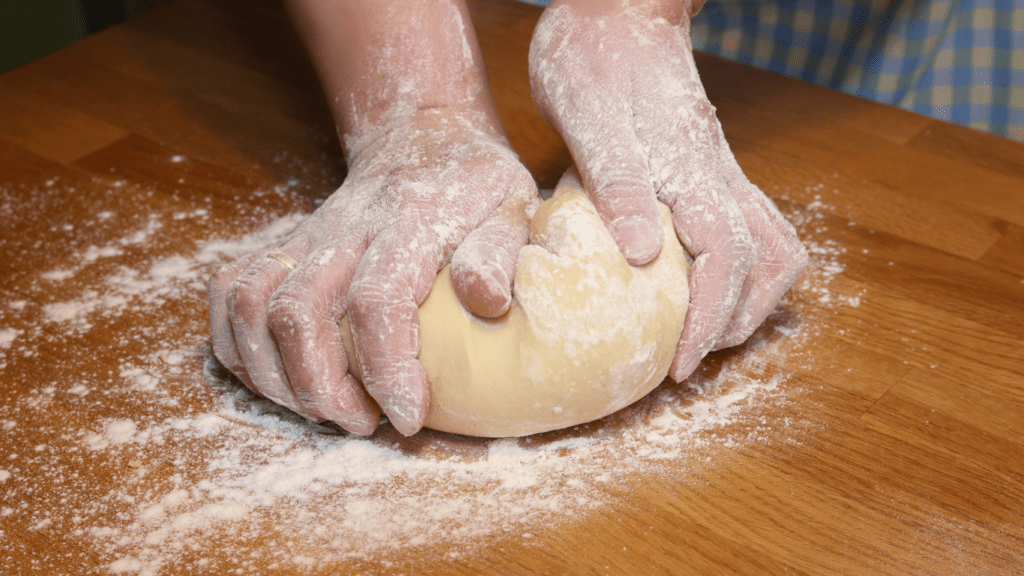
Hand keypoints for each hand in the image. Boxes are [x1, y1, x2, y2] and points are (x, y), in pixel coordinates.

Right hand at [208, 107, 535, 435]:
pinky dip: (236, 344)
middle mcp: (345, 230)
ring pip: (252, 307)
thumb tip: (487, 302)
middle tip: (364, 422)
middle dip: (321, 389)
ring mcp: (305, 237)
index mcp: (408, 223)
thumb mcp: (512, 205)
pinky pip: (230, 292)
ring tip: (325, 409)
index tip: (409, 416)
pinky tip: (277, 376)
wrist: (420, 137)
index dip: (386, 370)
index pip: (377, 302)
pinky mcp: (283, 246)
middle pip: (298, 313)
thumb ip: (499, 252)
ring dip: (275, 376)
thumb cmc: (472, 182)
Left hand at [529, 0, 807, 381]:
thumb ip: (617, 183)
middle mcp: (718, 174)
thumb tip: (642, 256)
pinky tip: (705, 284)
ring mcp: (721, 171)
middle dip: (732, 322)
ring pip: (773, 245)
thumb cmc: (594, 57)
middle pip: (764, 262)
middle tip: (688, 360)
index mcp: (690, 168)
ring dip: (750, 299)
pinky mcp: (711, 169)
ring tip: (705, 333)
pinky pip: (754, 226)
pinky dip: (744, 269)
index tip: (681, 363)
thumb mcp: (589, 117)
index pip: (724, 257)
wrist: (617, 10)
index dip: (707, 319)